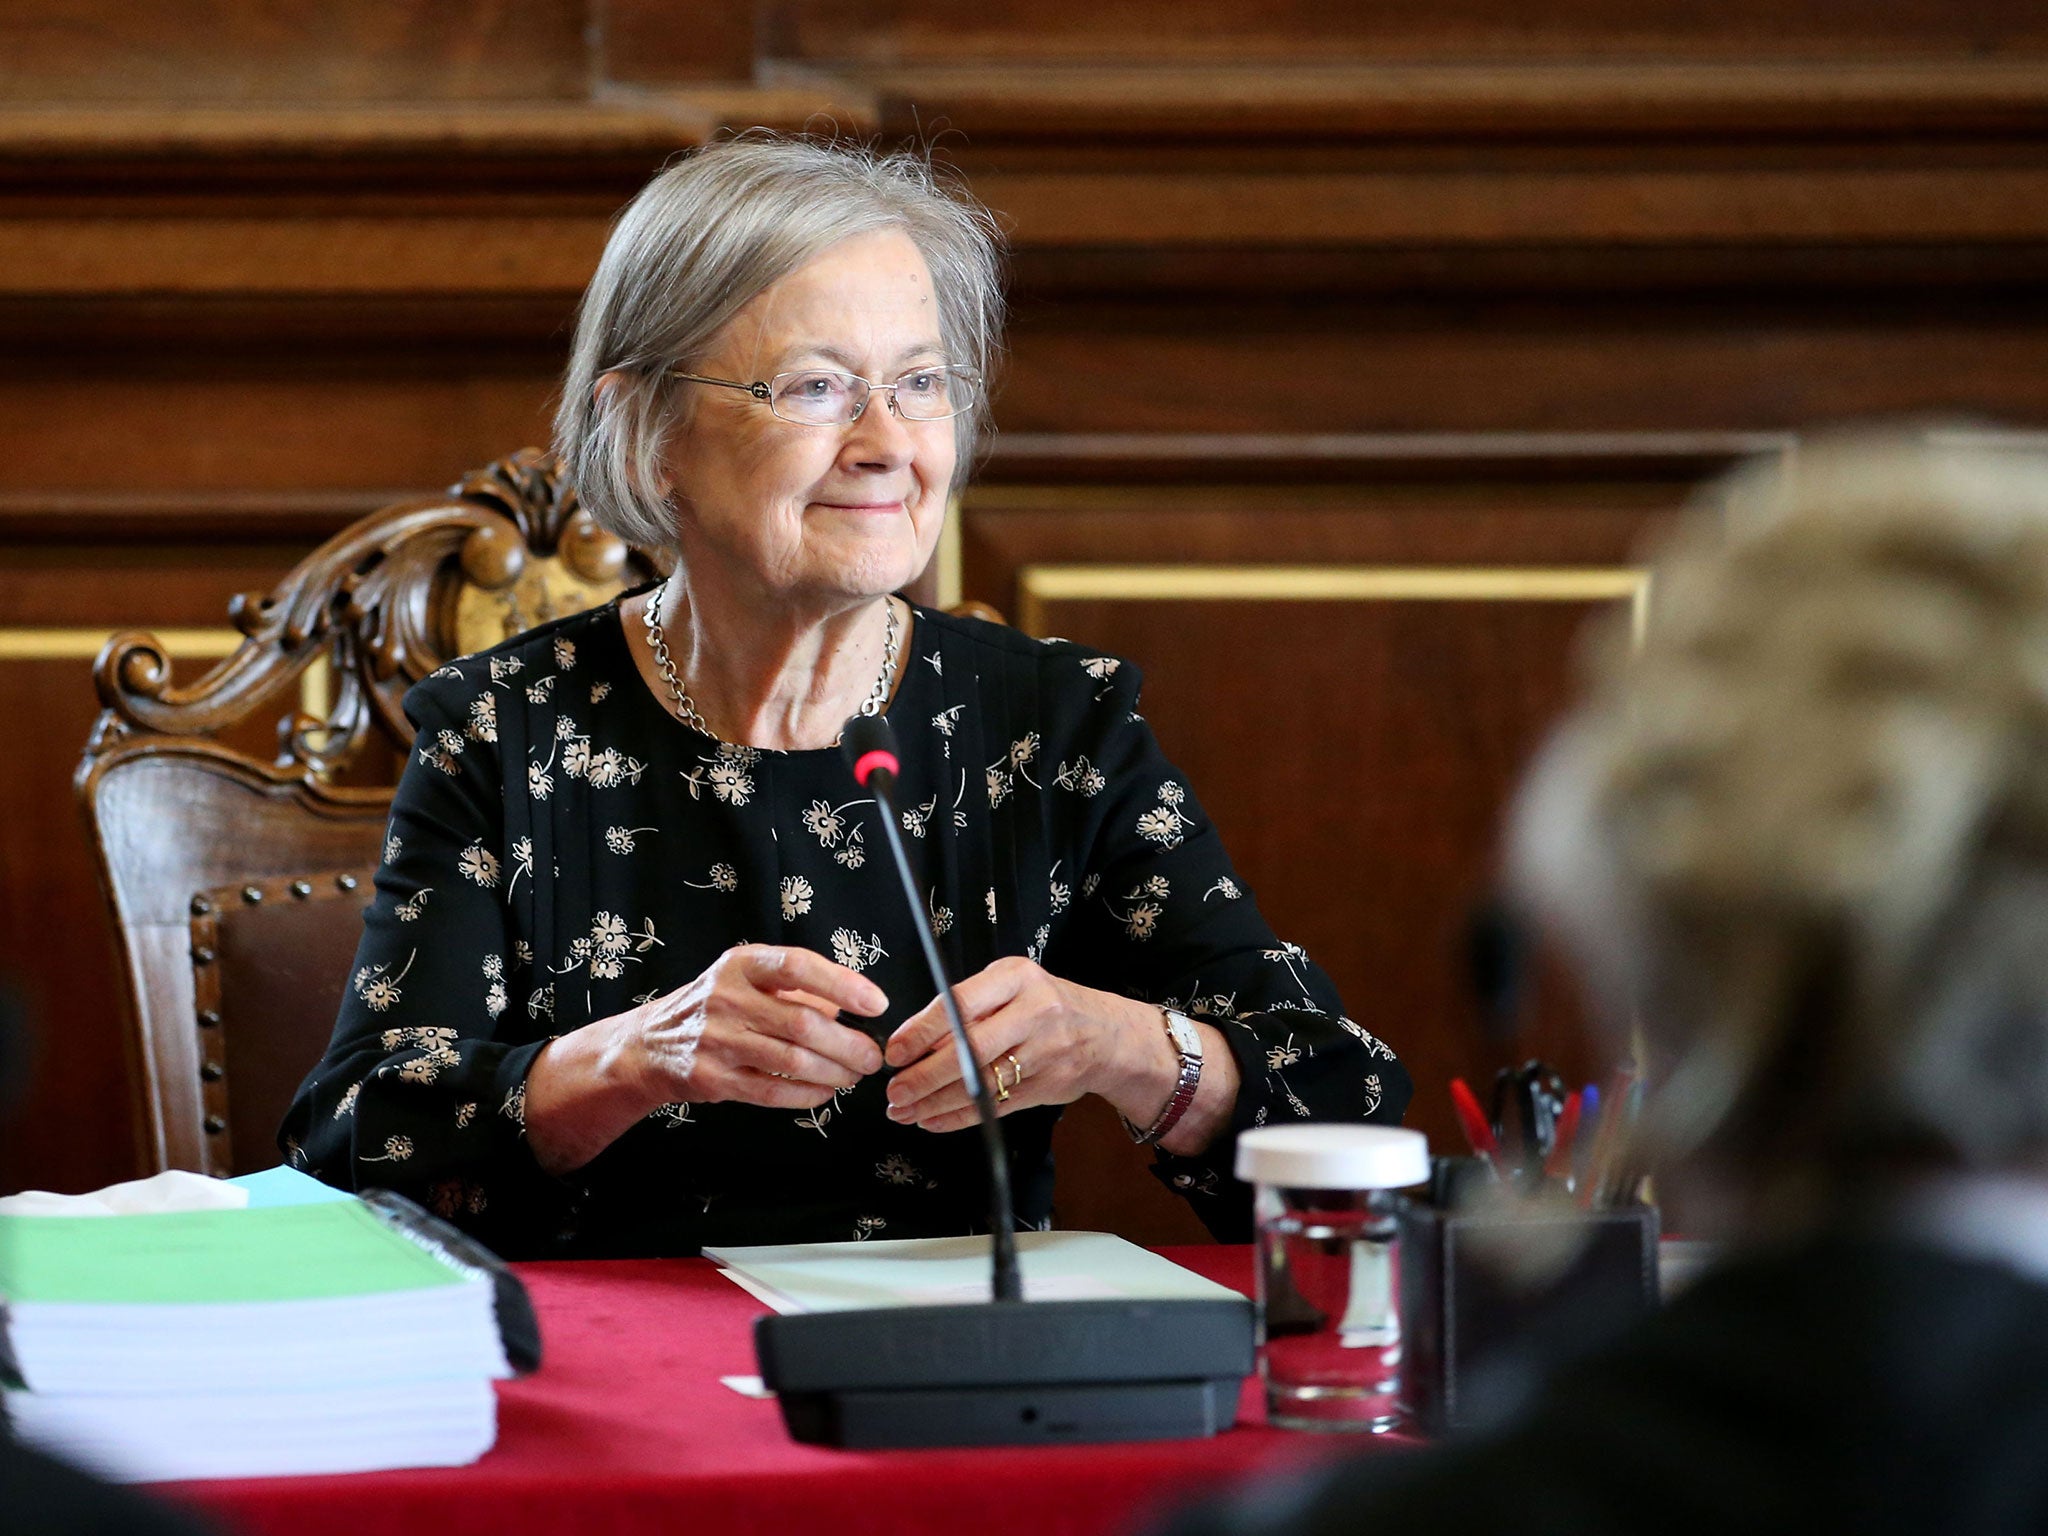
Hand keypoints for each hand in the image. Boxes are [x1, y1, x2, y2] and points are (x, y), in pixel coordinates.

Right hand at [631, 944, 886, 1109]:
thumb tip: (849, 1006)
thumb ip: (796, 987)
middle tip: (873, 1055)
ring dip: (834, 1072)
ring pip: (792, 1061)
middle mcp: (727, 998)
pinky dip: (806, 1094)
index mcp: (741, 964)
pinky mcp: (712, 1079)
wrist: (650, 1044)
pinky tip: (824, 1091)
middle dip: (848, 1044)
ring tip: (854, 1075)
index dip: (842, 984)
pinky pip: (771, 1091)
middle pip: (802, 1023)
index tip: (875, 1003)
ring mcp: (717, 1041)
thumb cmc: (714, 1006)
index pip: (798, 966)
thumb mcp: (747, 978)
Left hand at [882, 956, 1166, 1133]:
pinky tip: (933, 1119)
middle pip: (971, 1049)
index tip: (895, 1051)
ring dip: (936, 1101)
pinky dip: (960, 1117)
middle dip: (925, 1075)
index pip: (961, 1003)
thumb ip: (970, 1010)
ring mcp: (1046, 1051)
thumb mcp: (1011, 987)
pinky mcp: (1050, 1085)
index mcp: (1017, 977)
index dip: (923, 1031)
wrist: (1108, 1034)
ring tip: (905, 1110)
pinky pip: (997, 1106)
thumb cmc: (1047, 1005)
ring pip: (982, 1083)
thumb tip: (915, 1043)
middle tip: (895, 1090)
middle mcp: (1035, 1011)